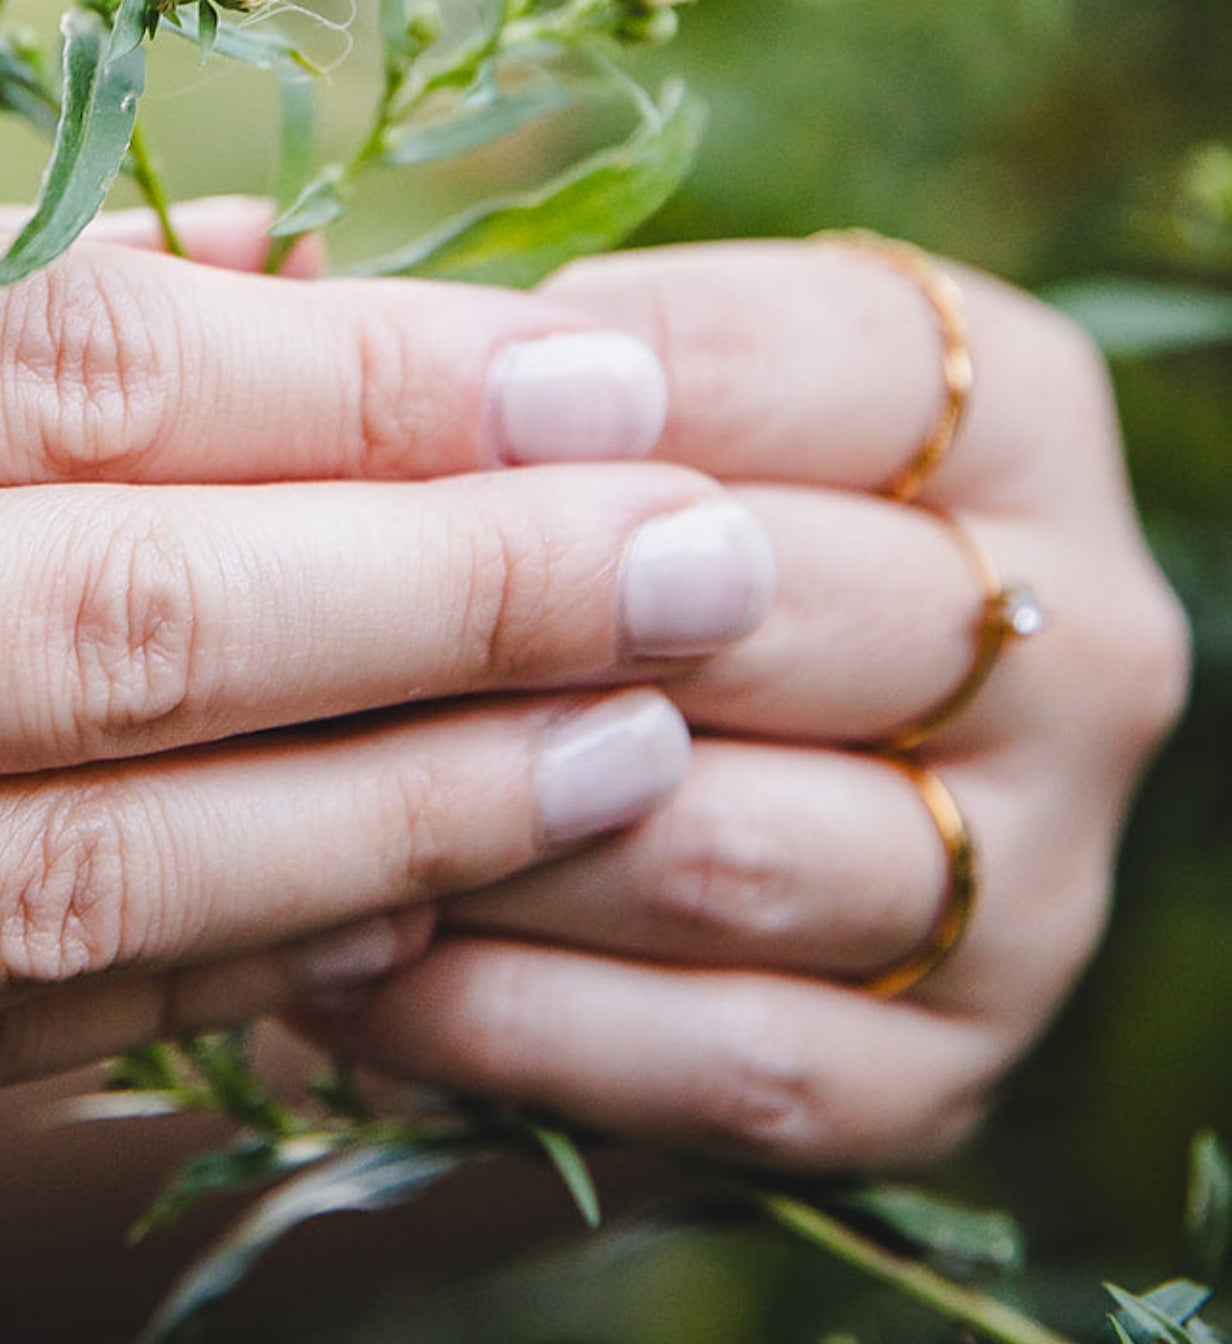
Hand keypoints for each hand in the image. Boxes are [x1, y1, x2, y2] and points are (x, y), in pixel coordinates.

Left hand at [295, 240, 1190, 1171]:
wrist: (702, 827)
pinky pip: (710, 1060)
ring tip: (267, 804)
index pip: (815, 359)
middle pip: (769, 610)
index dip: (573, 378)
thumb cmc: (613, 550)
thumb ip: (492, 347)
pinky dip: (496, 1018)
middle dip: (498, 622)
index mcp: (1011, 422)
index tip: (375, 398)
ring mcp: (1029, 876)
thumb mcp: (609, 409)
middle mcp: (1075, 644)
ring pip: (722, 851)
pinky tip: (336, 969)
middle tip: (272, 621)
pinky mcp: (938, 1073)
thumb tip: (274, 271)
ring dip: (474, 836)